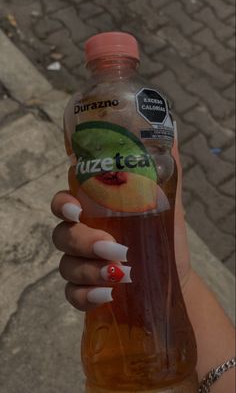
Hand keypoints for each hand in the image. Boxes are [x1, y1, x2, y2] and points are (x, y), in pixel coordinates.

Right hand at [51, 139, 190, 310]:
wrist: (173, 274)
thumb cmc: (164, 236)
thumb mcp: (167, 204)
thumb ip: (164, 172)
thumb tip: (173, 132)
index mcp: (94, 212)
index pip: (63, 203)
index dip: (61, 205)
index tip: (75, 209)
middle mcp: (82, 236)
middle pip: (61, 235)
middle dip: (84, 241)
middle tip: (113, 247)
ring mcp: (82, 265)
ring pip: (66, 266)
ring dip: (89, 270)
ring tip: (123, 274)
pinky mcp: (86, 291)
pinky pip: (73, 295)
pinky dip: (86, 296)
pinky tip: (108, 295)